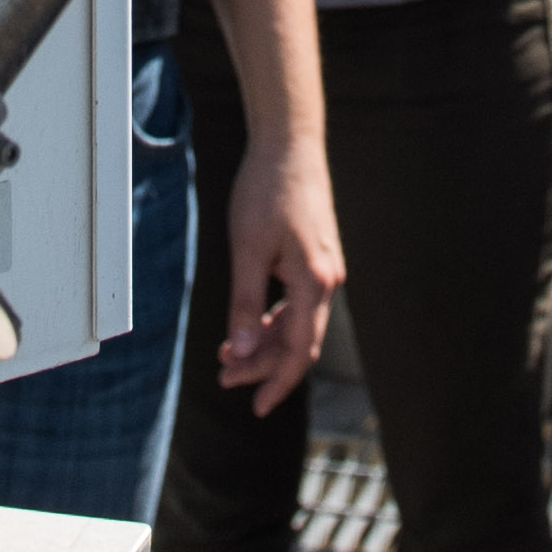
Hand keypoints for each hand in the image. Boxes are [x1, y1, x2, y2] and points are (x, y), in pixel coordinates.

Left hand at [203, 134, 342, 416]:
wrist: (289, 144)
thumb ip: (245, 303)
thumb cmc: (267, 191)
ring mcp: (324, 269)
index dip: (277, 382)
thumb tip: (240, 351)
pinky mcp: (315, 259)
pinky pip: (297, 303)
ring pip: (297, 323)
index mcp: (314, 282)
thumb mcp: (247, 249)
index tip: (256, 407)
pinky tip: (248, 325)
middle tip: (224, 376)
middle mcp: (327, 280)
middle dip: (261, 365)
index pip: (299, 351)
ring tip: (228, 354)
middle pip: (298, 341)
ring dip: (264, 343)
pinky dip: (272, 319)